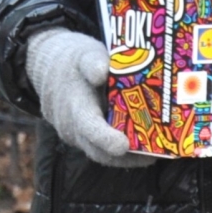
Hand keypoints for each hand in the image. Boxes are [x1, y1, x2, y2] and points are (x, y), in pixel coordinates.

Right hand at [25, 27, 144, 167]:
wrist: (53, 76)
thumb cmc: (74, 64)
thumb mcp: (83, 55)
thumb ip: (92, 62)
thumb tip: (102, 70)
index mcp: (75, 105)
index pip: (87, 125)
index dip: (104, 138)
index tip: (123, 145)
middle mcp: (74, 128)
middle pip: (99, 151)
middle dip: (126, 156)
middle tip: (154, 156)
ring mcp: (80, 138)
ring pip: (104, 155)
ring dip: (130, 157)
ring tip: (157, 152)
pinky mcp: (88, 142)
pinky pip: (105, 152)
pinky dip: (124, 153)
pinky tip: (146, 145)